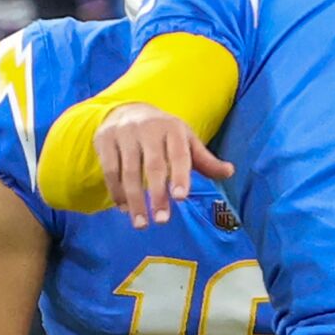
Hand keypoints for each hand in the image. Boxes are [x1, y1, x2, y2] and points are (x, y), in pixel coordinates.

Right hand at [95, 102, 233, 227]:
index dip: (180, 176)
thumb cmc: (164, 134)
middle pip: (153, 165)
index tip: (180, 198)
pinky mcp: (104, 140)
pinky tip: (125, 209)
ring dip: (135, 200)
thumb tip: (230, 172)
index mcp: (173, 128)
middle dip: (157, 195)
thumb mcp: (186, 141)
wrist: (127, 110)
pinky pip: (110, 170)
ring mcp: (124, 133)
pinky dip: (116, 192)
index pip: (178, 154)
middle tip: (162, 221)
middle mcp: (148, 128)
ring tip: (141, 224)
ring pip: (128, 171)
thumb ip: (205, 160)